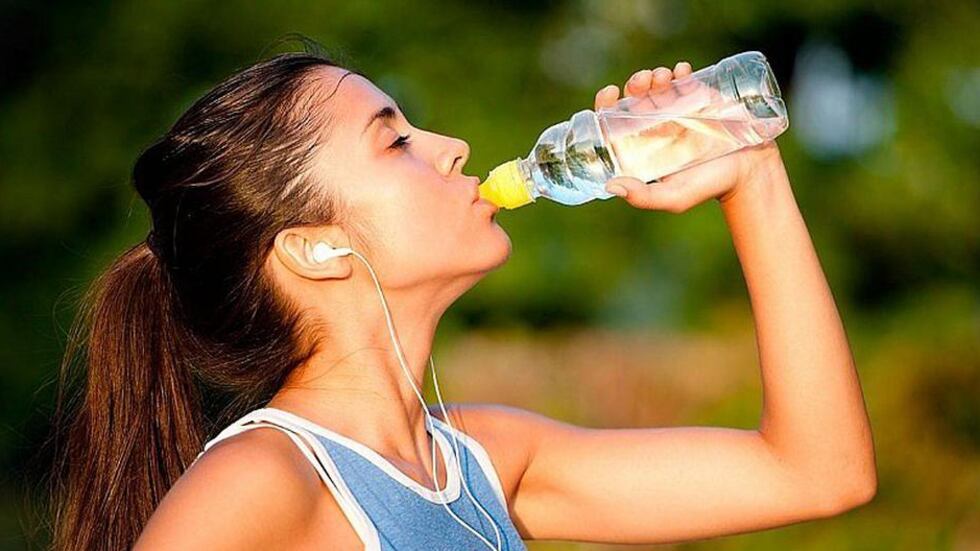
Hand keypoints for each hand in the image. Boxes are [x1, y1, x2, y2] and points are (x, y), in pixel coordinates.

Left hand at [593, 62, 785, 212]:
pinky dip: (680, 71)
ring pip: (658, 85)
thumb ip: (644, 196)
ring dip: (655, 76)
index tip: (610, 94)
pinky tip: (682, 71)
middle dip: (636, 84)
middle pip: (636, 97)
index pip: (614, 121)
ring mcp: (677, 110)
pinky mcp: (699, 98)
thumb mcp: (674, 197)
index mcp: (642, 145)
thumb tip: (611, 185)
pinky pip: (684, 79)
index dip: (606, 104)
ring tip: (663, 77)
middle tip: (644, 82)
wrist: (749, 171)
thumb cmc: (709, 187)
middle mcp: (655, 125)